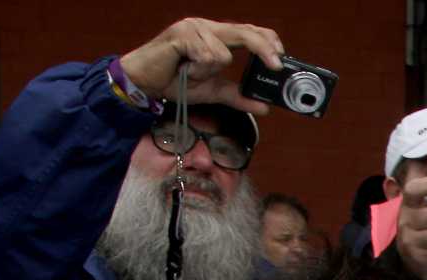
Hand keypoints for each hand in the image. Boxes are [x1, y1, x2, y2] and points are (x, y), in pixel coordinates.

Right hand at [120, 18, 283, 111]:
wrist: (144, 82)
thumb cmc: (175, 80)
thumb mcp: (213, 91)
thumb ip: (237, 96)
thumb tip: (263, 107)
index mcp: (216, 35)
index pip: (248, 31)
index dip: (268, 41)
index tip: (281, 59)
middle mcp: (207, 27)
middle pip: (244, 32)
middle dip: (263, 50)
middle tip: (276, 65)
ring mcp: (194, 27)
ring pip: (223, 53)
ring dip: (208, 72)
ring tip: (190, 73)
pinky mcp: (182, 34)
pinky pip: (206, 56)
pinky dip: (197, 70)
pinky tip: (183, 69)